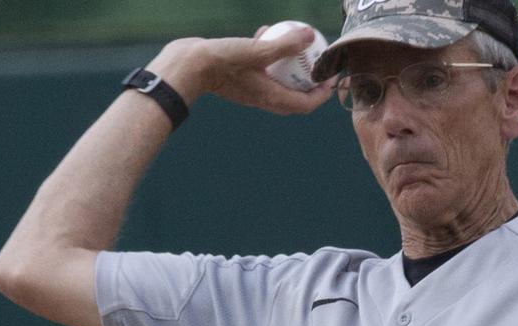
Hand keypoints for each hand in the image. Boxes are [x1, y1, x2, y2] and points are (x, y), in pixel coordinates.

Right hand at [146, 26, 335, 114]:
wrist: (186, 66)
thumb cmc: (221, 61)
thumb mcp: (256, 50)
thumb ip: (284, 44)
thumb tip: (309, 35)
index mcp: (271, 97)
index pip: (306, 104)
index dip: (322, 93)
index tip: (331, 77)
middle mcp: (263, 97)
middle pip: (295, 94)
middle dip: (310, 80)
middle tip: (318, 62)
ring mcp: (251, 88)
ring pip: (278, 79)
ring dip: (288, 63)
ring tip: (295, 42)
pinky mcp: (240, 76)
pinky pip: (261, 67)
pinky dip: (267, 53)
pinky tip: (266, 30)